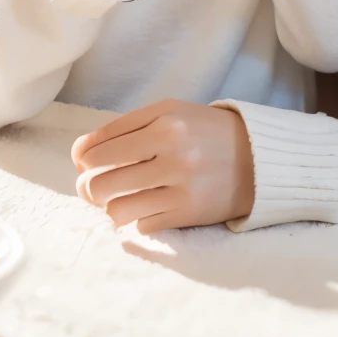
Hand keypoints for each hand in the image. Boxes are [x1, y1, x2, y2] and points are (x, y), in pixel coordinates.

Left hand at [72, 100, 255, 232]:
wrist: (256, 157)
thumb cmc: (203, 130)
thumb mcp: (169, 111)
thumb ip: (125, 127)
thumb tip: (81, 154)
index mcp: (163, 123)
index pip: (99, 147)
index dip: (83, 157)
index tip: (83, 161)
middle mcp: (171, 154)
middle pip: (101, 181)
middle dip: (89, 186)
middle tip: (95, 184)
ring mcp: (180, 187)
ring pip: (117, 208)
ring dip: (112, 205)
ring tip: (120, 197)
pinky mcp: (187, 214)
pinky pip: (141, 225)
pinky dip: (138, 218)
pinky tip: (148, 205)